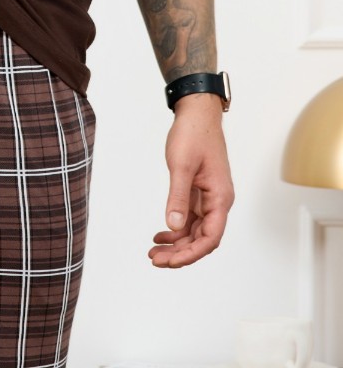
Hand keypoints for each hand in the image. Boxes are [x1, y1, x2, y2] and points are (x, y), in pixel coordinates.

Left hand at [149, 93, 233, 267]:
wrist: (197, 113)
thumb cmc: (193, 134)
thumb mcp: (181, 166)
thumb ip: (178, 197)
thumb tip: (174, 227)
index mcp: (220, 198)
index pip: (210, 238)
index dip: (190, 254)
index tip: (169, 261)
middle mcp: (218, 202)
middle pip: (202, 239)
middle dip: (180, 253)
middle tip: (154, 259)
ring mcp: (209, 198)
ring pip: (195, 231)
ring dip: (177, 243)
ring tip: (154, 251)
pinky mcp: (200, 191)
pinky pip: (190, 218)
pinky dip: (177, 228)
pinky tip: (161, 233)